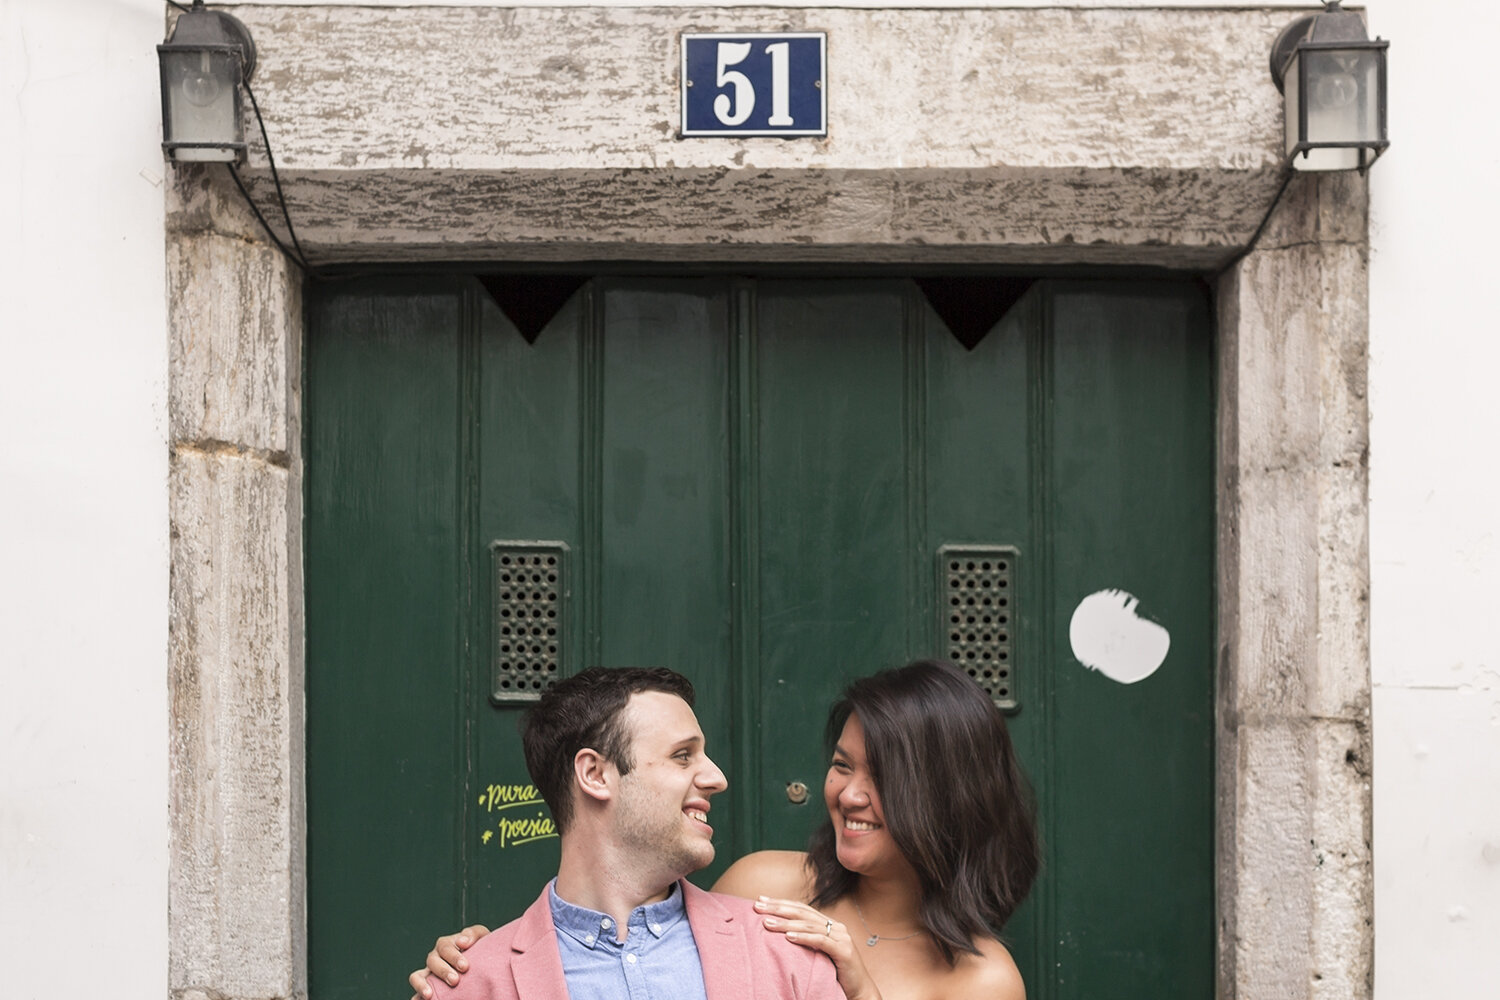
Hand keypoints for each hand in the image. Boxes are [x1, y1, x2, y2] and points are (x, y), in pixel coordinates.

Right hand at [408, 924, 490, 999]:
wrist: (482, 963)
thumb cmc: (480, 949)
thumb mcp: (480, 937)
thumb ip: (473, 933)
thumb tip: (462, 941)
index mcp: (446, 944)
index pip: (445, 947)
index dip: (453, 956)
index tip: (464, 966)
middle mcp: (435, 958)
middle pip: (432, 961)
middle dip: (443, 971)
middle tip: (455, 981)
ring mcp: (429, 973)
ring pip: (417, 976)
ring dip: (421, 985)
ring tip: (429, 995)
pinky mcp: (427, 987)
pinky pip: (416, 992)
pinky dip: (417, 996)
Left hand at [754, 897, 882, 999]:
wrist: (860, 991)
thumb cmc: (836, 974)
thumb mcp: (818, 953)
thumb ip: (806, 941)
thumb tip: (780, 934)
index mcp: (829, 924)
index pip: (801, 909)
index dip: (781, 903)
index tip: (761, 900)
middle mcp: (836, 927)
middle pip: (802, 913)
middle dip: (778, 908)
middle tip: (757, 906)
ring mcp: (841, 937)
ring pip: (809, 925)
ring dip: (785, 923)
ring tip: (767, 923)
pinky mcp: (843, 951)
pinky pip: (820, 941)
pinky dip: (803, 937)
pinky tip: (788, 936)